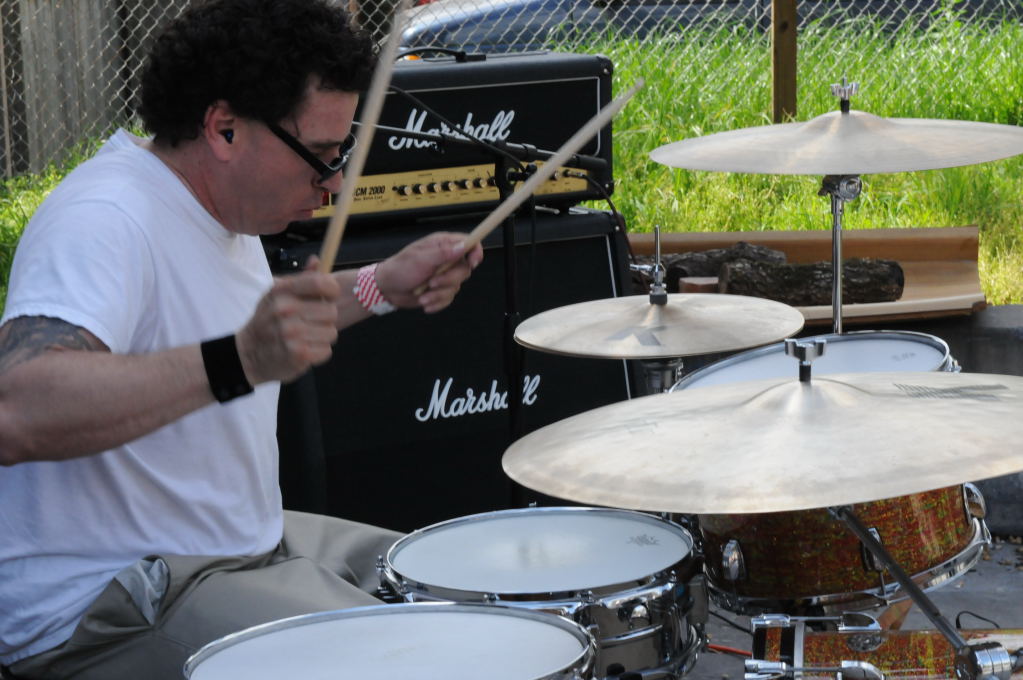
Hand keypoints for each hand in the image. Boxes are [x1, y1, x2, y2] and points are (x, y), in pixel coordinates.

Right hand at [235, 257, 340, 383]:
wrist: (248, 354)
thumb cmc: (268, 321)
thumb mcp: (278, 295)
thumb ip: (302, 279)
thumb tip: (316, 260)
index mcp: (282, 291)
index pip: (320, 283)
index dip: (331, 291)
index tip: (328, 297)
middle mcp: (286, 309)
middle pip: (331, 312)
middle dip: (325, 319)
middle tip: (310, 323)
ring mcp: (291, 332)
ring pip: (331, 332)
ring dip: (322, 337)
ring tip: (305, 337)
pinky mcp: (298, 353)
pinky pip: (326, 350)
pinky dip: (318, 352)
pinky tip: (304, 350)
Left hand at [375, 232, 483, 312]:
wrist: (387, 289)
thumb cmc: (400, 269)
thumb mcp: (421, 259)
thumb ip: (443, 253)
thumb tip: (463, 246)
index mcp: (443, 245)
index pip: (470, 243)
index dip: (476, 251)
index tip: (472, 262)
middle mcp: (447, 259)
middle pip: (465, 269)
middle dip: (449, 280)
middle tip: (432, 283)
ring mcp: (445, 275)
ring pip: (456, 287)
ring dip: (439, 294)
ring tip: (422, 296)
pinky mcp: (441, 290)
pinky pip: (449, 299)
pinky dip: (437, 303)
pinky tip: (424, 302)